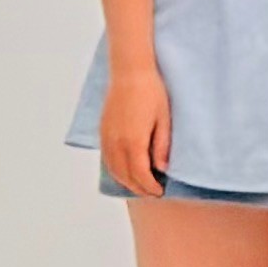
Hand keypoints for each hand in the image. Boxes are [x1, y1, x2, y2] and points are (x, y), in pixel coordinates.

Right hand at [100, 61, 170, 198]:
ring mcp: (107, 138)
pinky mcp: (103, 132)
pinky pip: (107, 159)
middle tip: (152, 193)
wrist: (130, 74)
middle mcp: (116, 143)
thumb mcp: (164, 119)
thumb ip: (162, 146)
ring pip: (113, 169)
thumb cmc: (152, 93)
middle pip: (125, 175)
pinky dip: (115, 170)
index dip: (149, 186)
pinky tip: (124, 171)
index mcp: (133, 141)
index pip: (140, 174)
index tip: (160, 191)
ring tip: (140, 186)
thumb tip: (162, 169)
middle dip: (139, 188)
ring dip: (126, 181)